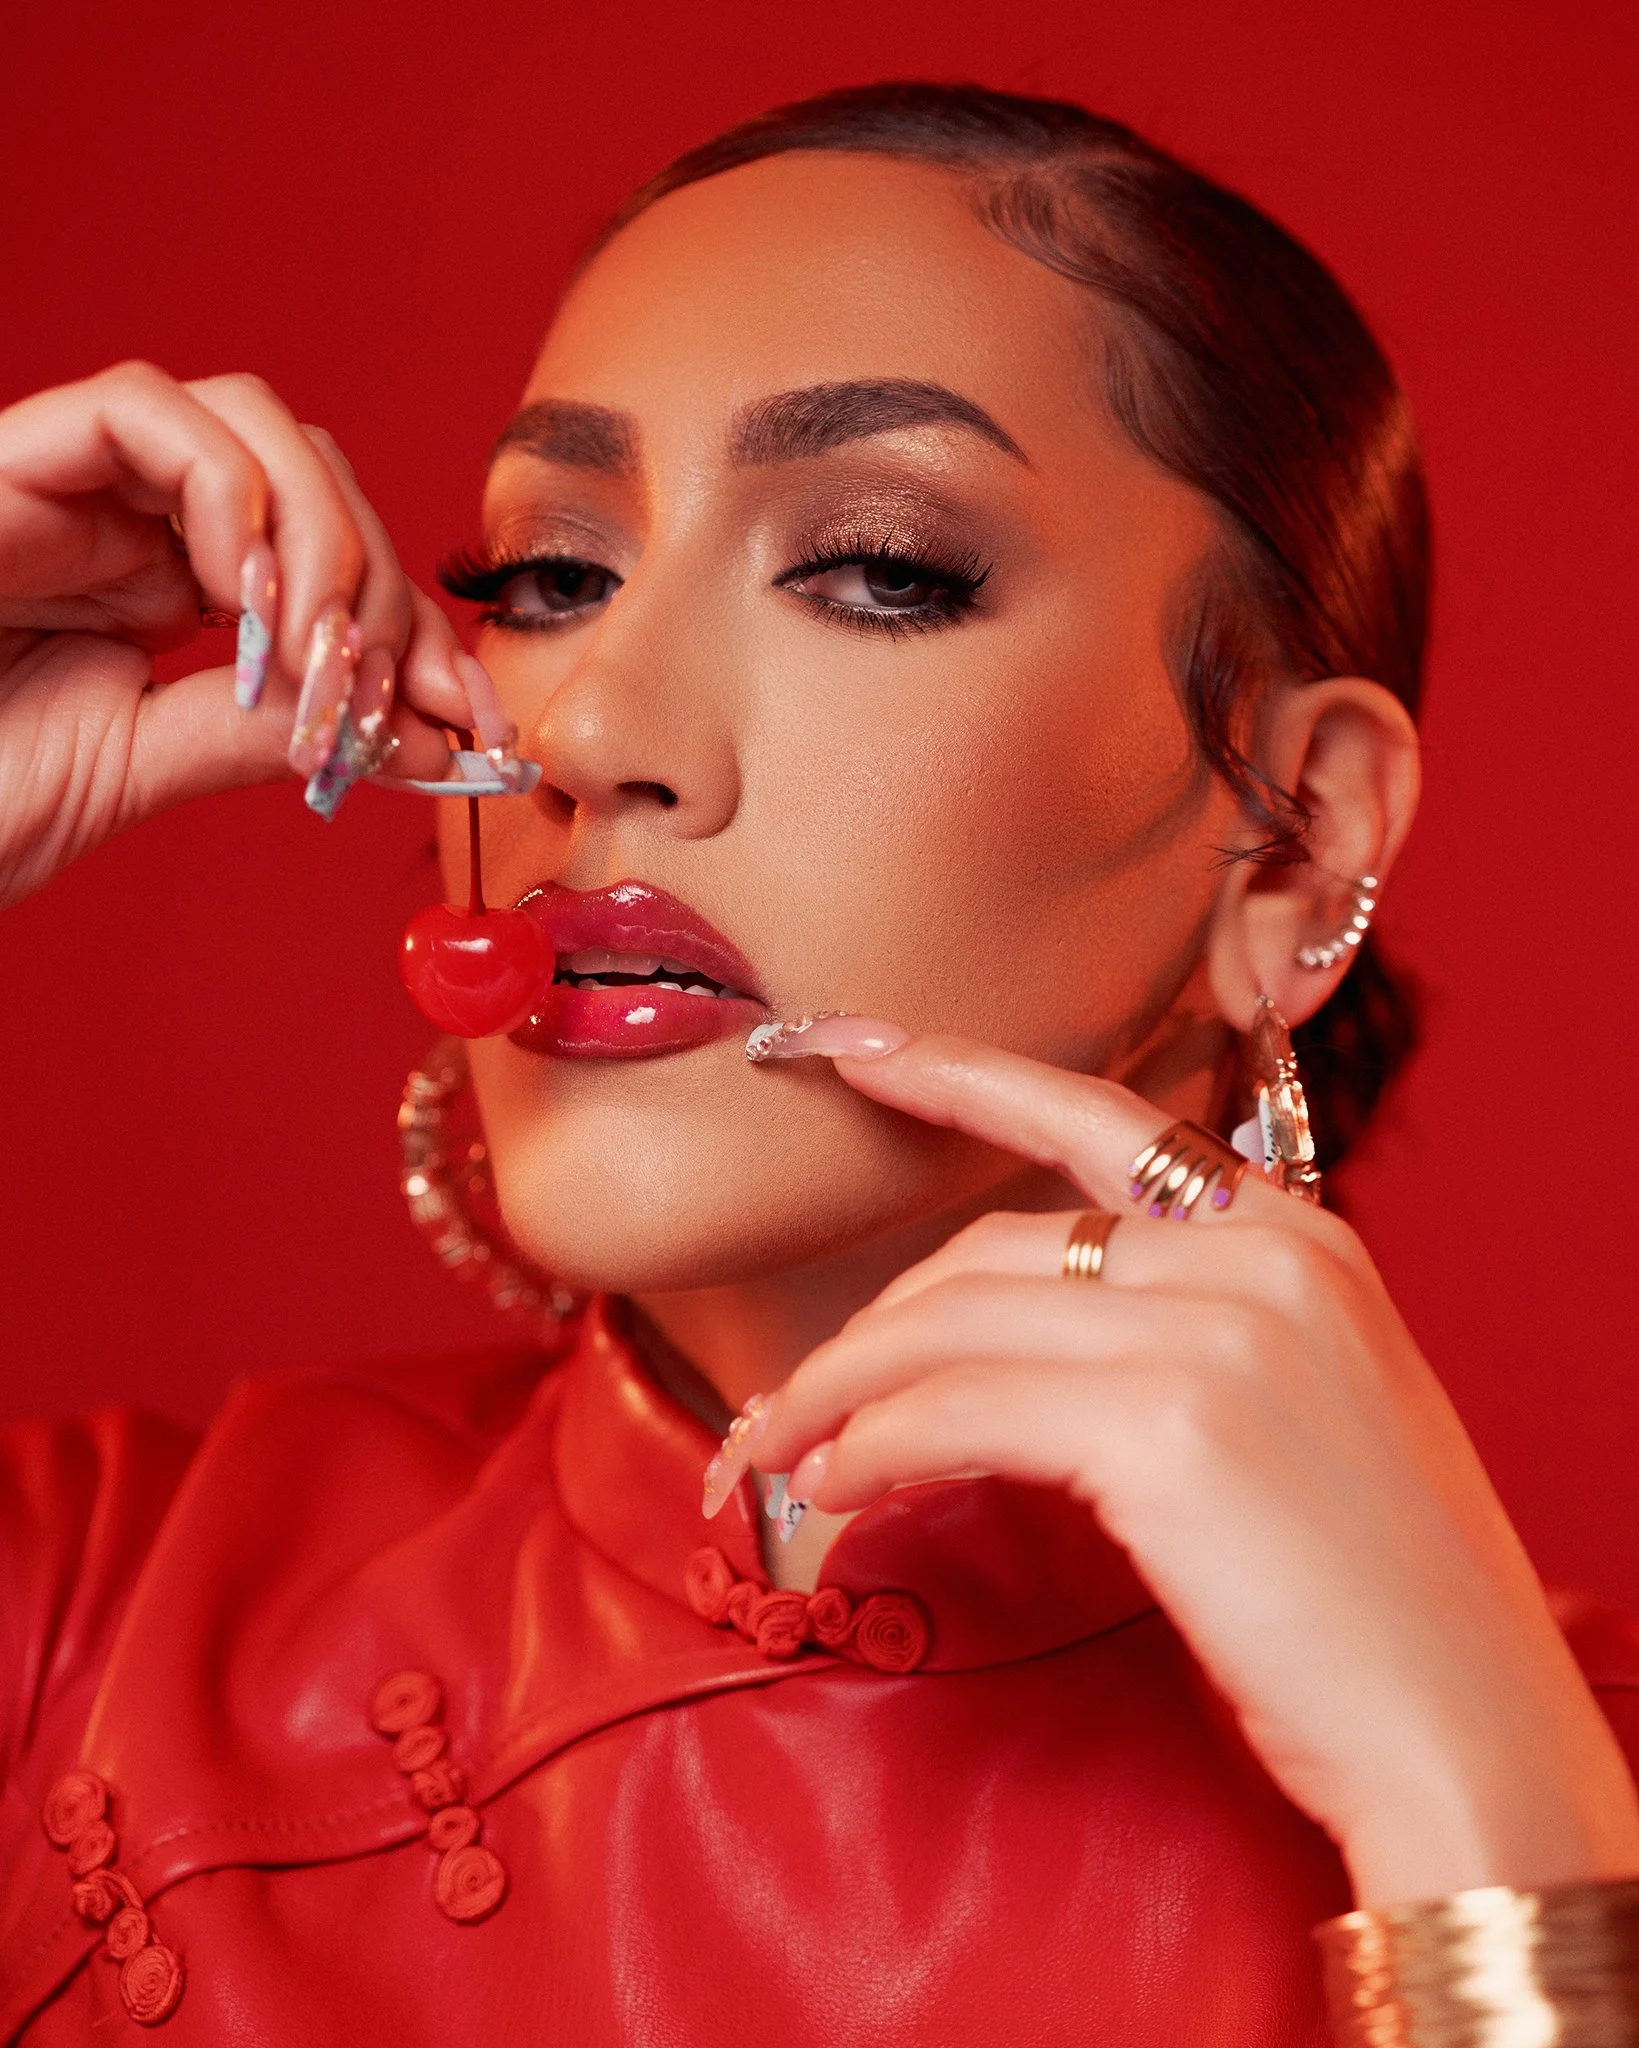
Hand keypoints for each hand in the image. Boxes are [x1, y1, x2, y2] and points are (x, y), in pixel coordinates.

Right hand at [0, 361, 483, 906]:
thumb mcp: (139, 769)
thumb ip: (263, 735)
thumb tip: (415, 736)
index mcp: (172, 594)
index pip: (340, 572)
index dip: (425, 641)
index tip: (483, 730)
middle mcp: (140, 522)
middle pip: (322, 483)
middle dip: (388, 593)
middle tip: (391, 707)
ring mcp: (80, 482)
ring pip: (259, 424)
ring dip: (320, 544)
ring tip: (305, 665)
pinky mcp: (19, 456)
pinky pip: (150, 413)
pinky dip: (228, 498)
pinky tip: (234, 605)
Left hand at [750, 1025, 1638, 1906]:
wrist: (1475, 1741)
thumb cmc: (1382, 1607)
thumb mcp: (1310, 1415)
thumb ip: (1192, 1339)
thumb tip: (1007, 1355)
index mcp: (1301, 1240)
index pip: (1102, 1123)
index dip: (965, 1078)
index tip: (862, 1052)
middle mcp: (1261, 1258)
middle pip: (995, 1251)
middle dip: (871, 1325)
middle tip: (791, 1399)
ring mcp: (1215, 1334)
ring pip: (953, 1325)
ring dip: (839, 1390)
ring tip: (782, 1452)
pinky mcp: (1166, 1431)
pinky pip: (956, 1411)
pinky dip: (873, 1446)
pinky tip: (841, 1490)